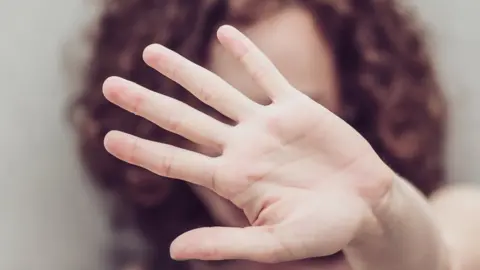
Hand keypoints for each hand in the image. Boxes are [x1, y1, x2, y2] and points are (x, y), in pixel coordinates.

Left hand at [102, 25, 393, 262]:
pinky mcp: (295, 108)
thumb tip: (173, 251)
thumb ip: (225, 245)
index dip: (141, 150)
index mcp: (233, 180)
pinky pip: (267, 74)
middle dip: (146, 102)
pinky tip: (227, 33)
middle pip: (183, 119)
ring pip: (215, 91)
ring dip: (182, 71)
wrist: (366, 207)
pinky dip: (248, 53)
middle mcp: (242, 148)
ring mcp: (266, 125)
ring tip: (149, 52)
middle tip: (109, 85)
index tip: (107, 138)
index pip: (176, 161)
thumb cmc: (323, 232)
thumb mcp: (274, 244)